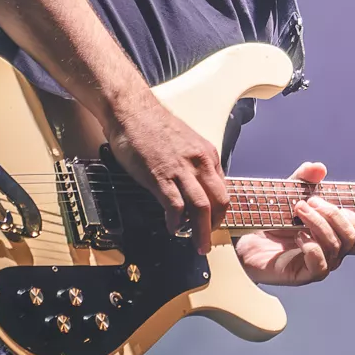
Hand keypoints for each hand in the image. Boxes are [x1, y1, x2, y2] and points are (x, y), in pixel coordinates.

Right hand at [104, 91, 226, 254]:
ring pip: (202, 208)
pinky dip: (176, 221)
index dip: (219, 211)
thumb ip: (194, 164)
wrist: (131, 110)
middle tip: (208, 240)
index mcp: (207, 154)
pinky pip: (175, 206)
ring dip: (201, 231)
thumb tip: (196, 186)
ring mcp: (181, 170)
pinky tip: (172, 228)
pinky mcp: (160, 176)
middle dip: (216, 226)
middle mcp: (199, 162)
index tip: (213, 223)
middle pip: (219, 202)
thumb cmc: (153, 125)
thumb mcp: (186, 142)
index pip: (223, 189)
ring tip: (198, 244)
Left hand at [235, 162, 354, 285]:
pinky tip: (297, 236)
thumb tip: (318, 168)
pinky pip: (321, 266)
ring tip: (298, 211)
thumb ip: (304, 180)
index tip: (341, 205)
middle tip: (308, 203)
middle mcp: (331, 252)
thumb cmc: (272, 220)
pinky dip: (311, 246)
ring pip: (335, 246)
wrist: (246, 239)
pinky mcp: (303, 275)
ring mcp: (319, 264)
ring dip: (317, 223)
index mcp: (335, 234)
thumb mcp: (289, 194)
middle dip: (332, 214)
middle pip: (352, 236)